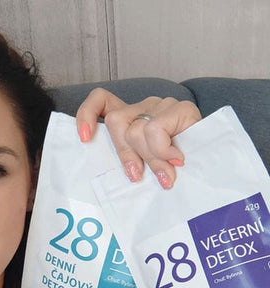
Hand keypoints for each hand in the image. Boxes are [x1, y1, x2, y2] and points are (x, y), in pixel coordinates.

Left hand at [75, 88, 201, 188]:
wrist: (213, 163)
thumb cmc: (172, 167)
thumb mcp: (143, 165)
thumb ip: (131, 162)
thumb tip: (126, 176)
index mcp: (129, 116)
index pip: (101, 100)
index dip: (87, 115)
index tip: (84, 139)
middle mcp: (142, 107)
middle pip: (117, 123)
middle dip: (126, 155)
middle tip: (138, 177)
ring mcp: (161, 106)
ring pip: (136, 129)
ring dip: (148, 157)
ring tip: (164, 174)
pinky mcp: (181, 108)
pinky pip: (156, 129)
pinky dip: (161, 149)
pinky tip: (175, 159)